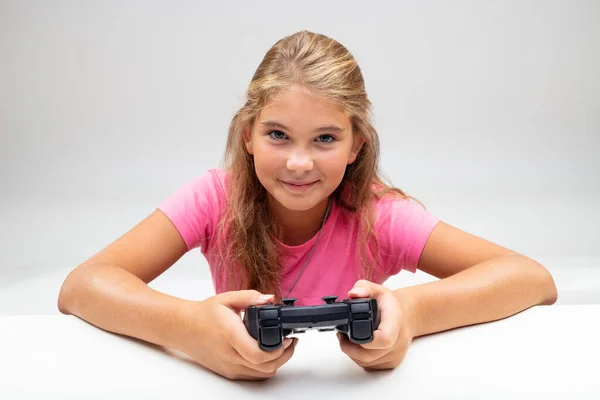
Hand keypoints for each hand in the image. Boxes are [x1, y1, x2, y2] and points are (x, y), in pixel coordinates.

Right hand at [179, 290, 297, 379]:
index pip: (258, 353)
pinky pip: (253, 376)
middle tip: (291, 342)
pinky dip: (265, 368)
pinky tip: (268, 355)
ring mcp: (229, 366)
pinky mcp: (229, 372)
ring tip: (282, 347)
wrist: (184, 328)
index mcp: (231, 335)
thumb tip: (270, 298)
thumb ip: (250, 297)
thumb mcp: (227, 299)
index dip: (278, 349)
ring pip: (262, 374)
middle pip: (265, 367)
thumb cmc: (204, 314)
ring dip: (277, 362)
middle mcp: (230, 355)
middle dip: (284, 356)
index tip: (287, 338)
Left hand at [337, 280, 414, 369]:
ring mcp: (396, 353)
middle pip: (371, 355)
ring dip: (353, 354)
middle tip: (341, 337)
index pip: (384, 338)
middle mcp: (399, 340)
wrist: (406, 314)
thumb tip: (352, 294)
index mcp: (395, 320)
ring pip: (369, 363)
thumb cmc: (389, 303)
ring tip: (347, 341)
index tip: (351, 334)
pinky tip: (357, 348)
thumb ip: (363, 288)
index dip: (366, 340)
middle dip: (350, 348)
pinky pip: (372, 366)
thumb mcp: (376, 289)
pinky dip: (361, 359)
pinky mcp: (392, 362)